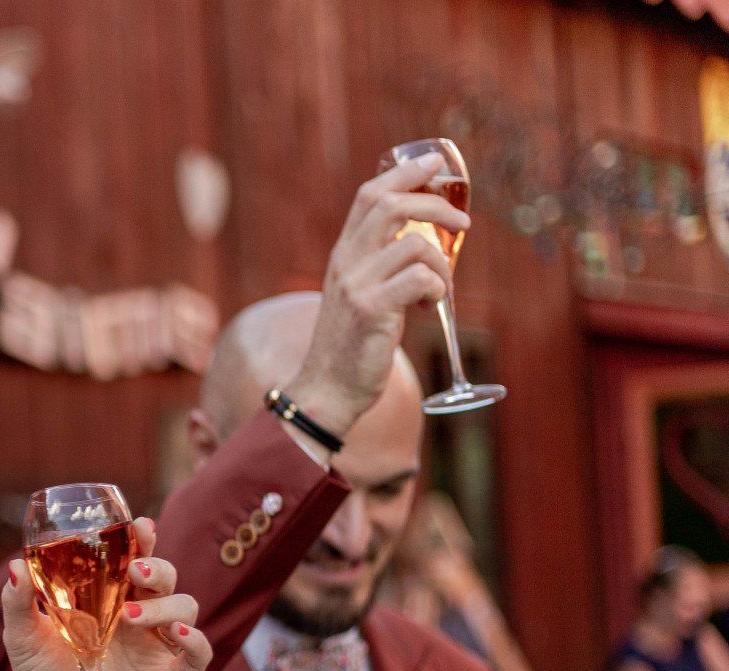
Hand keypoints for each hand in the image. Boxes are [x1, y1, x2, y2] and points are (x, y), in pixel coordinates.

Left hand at [1, 518, 212, 670]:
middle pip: (165, 577)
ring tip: (129, 617)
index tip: (140, 527)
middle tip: (135, 570)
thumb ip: (19, 604)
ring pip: (185, 606)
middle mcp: (138, 618)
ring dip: (164, 604)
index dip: (143, 540)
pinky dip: (195, 639)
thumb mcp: (23, 641)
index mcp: (108, 601)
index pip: (134, 560)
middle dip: (157, 566)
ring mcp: (157, 646)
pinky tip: (175, 633)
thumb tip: (15, 565)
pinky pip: (199, 652)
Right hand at [287, 152, 468, 433]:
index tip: (433, 163)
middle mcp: (346, 263)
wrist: (326, 389)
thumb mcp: (357, 294)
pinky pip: (421, 280)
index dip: (404, 173)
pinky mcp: (372, 310)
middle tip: (462, 223)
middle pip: (391, 206)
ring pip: (416, 246)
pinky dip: (436, 290)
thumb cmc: (350, 344)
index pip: (368, 195)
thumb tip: (426, 243)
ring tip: (440, 288)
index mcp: (343, 254)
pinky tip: (427, 308)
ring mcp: (357, 286)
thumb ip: (378, 266)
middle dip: (436, 205)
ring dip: (443, 264)